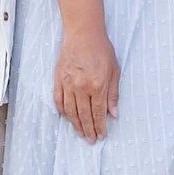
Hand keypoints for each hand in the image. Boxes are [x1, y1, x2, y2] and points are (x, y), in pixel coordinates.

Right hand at [54, 28, 119, 142]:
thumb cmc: (101, 49)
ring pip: (70, 111)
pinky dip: (62, 111)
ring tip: (81, 134)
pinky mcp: (58, 79)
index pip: (98, 113)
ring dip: (76, 125)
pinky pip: (59, 100)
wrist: (83, 33)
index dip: (100, 126)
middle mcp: (81, 88)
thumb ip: (113, 94)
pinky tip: (67, 118)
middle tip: (91, 140)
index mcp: (97, 86)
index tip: (101, 135)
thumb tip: (114, 114)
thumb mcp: (114, 70)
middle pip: (84, 115)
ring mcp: (68, 84)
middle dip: (88, 130)